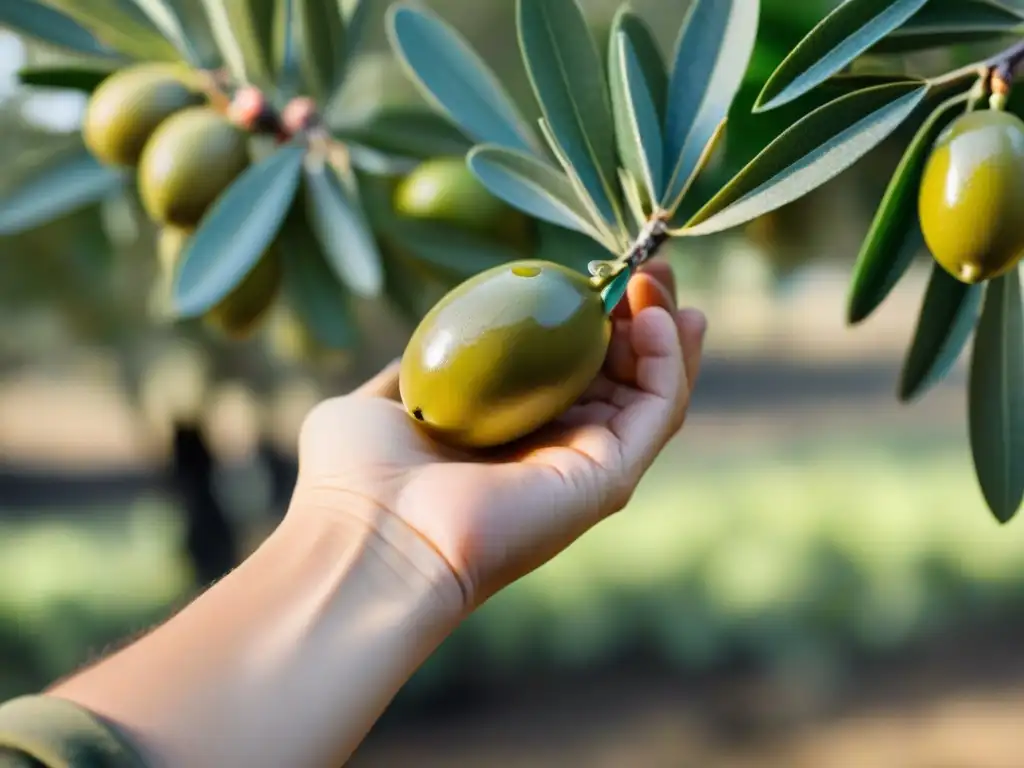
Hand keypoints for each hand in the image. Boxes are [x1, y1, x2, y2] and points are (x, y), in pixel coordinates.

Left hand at [294, 262, 706, 608]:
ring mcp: (585, 466)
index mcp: (508, 432)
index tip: (598, 271)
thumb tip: (436, 338)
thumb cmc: (357, 476)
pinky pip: (657, 412)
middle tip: (650, 264)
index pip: (570, 369)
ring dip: (667, 330)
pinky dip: (670, 362)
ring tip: (661, 275)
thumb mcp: (383, 398)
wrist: (370, 535)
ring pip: (652, 392)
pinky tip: (658, 317)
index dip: (591, 319)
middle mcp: (554, 449)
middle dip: (642, 316)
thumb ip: (417, 368)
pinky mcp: (607, 480)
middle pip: (620, 375)